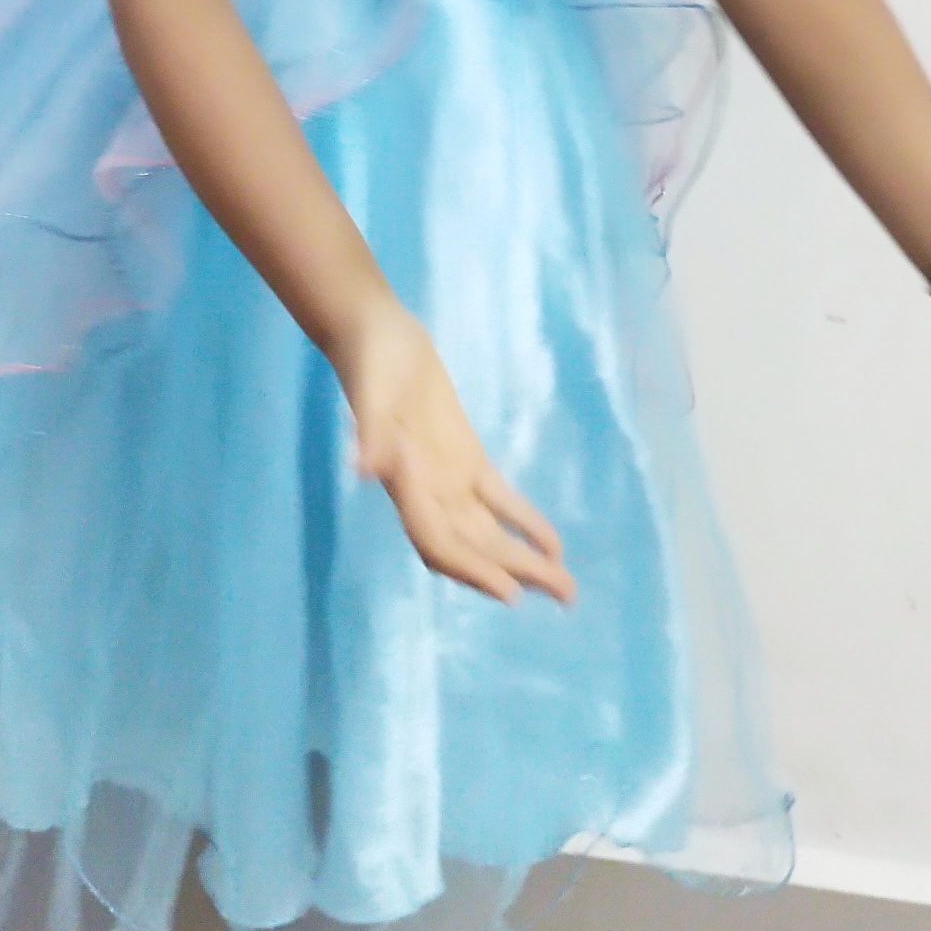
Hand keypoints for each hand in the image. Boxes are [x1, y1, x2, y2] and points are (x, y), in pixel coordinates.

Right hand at [338, 304, 574, 605]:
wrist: (376, 334)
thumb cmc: (372, 361)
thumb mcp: (372, 390)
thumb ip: (370, 431)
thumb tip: (364, 470)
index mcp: (405, 484)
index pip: (440, 542)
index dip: (473, 571)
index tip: (512, 593)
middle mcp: (427, 493)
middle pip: (474, 548)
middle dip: (515, 573)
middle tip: (566, 595)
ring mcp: (448, 479)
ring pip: (488, 533)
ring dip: (524, 560)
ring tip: (566, 585)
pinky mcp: (465, 458)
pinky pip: (497, 501)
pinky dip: (524, 523)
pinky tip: (554, 545)